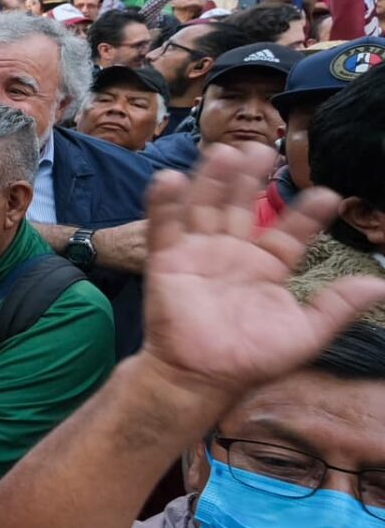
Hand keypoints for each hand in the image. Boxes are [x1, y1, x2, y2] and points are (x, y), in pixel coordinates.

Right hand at [139, 143, 384, 408]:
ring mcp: (199, 253)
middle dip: (251, 178)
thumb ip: (337, 306)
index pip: (289, 231)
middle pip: (242, 205)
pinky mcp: (167, 260)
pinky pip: (165, 225)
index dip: (306, 214)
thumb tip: (381, 285)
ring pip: (206, 206)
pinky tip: (169, 177)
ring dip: (213, 179)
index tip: (328, 196)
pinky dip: (164, 202)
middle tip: (263, 150)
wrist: (201, 377)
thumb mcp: (305, 334)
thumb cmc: (252, 359)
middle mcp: (233, 253)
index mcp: (267, 266)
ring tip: (226, 152)